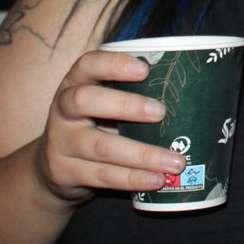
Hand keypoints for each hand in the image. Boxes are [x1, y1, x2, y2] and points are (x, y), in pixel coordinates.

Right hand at [32, 50, 186, 204]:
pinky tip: (157, 179)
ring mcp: (60, 142)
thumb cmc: (93, 125)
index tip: (144, 68)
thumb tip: (191, 96)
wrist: (51, 168)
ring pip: (101, 147)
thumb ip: (130, 96)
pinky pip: (102, 176)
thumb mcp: (102, 105)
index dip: (113, 64)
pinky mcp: (63, 172)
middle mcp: (62, 110)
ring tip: (175, 161)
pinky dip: (133, 179)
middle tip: (160, 112)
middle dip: (125, 105)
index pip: (87, 65)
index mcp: (74, 84)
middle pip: (85, 101)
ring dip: (142, 155)